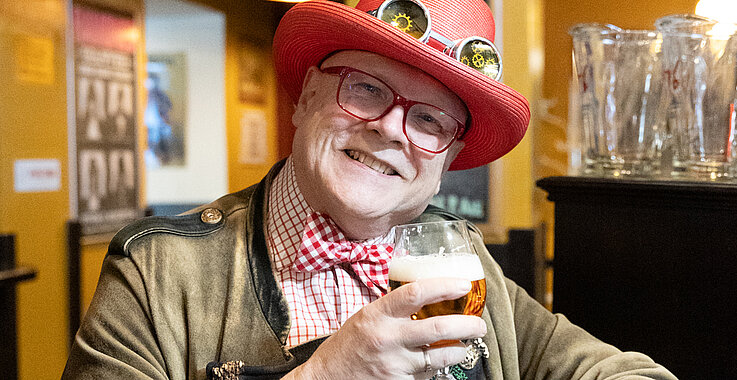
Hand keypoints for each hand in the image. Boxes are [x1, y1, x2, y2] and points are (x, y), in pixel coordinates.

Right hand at [288, 278, 486, 378]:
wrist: (326, 378)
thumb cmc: (347, 346)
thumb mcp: (366, 317)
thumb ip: (393, 309)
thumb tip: (428, 295)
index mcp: (377, 314)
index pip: (416, 292)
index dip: (445, 286)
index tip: (463, 285)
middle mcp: (387, 338)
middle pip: (439, 327)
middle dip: (468, 325)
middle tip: (479, 324)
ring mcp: (394, 364)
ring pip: (440, 356)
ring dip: (459, 350)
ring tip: (464, 345)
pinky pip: (428, 376)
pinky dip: (437, 368)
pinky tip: (436, 363)